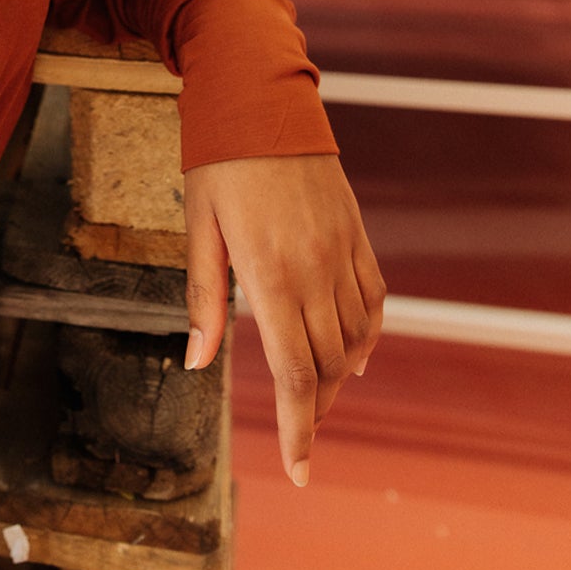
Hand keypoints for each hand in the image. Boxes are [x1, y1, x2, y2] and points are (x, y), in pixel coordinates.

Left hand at [181, 152, 385, 486]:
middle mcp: (315, 270)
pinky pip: (373, 301)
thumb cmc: (217, 161)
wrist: (261, 98)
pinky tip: (355, 356)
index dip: (300, 429)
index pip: (295, 374)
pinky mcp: (356, 234)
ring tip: (319, 399)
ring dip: (341, 378)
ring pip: (354, 339)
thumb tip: (197, 363)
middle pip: (329, 366)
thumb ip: (203, 298)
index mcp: (271, 275)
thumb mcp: (198, 227)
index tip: (300, 471)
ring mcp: (342, 252)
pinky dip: (368, 336)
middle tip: (303, 437)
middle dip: (317, 410)